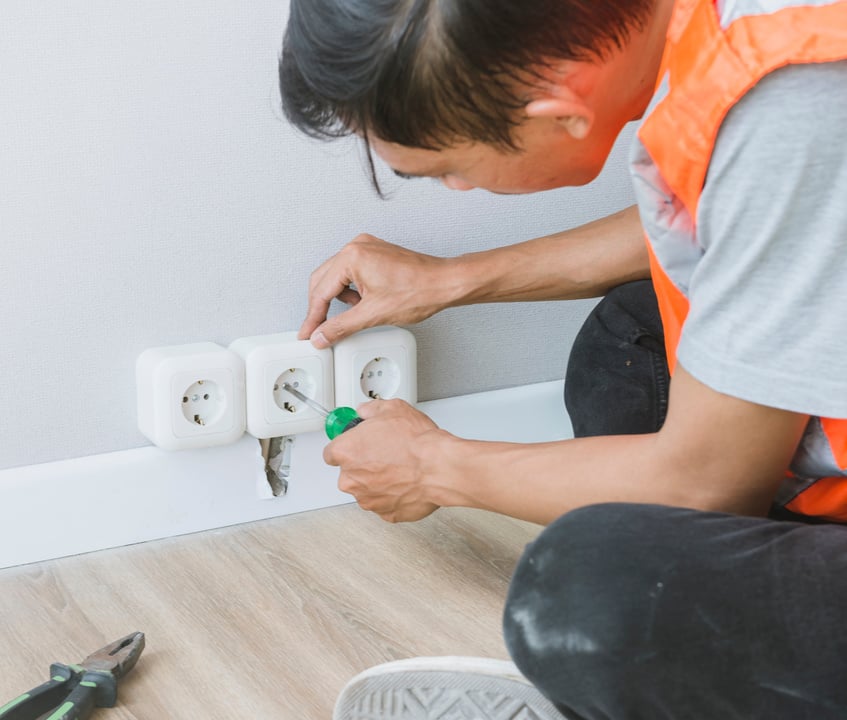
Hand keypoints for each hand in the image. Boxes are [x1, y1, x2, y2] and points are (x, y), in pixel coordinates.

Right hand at [299, 234, 453, 347]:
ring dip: (338, 298)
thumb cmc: (419, 290)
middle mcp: (357, 247)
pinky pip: (352, 272)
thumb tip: (322, 335)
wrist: (445, 283)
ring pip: (337, 276)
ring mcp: (367, 248)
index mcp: (352, 257)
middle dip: (320, 307)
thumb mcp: (373, 314)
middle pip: (323, 280)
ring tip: (354, 313)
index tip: (307, 332)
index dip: (312, 317)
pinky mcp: (376, 254)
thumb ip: (341, 327)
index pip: (321, 291)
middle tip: (318, 329)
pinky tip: (363, 303)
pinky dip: (352, 290)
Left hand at [324, 399, 444, 522]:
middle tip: (385, 453)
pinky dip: (394, 495)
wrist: (438, 467)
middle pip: (349, 473)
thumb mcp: (392, 409)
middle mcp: (351, 479)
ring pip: (367, 489)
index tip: (356, 444)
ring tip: (400, 467)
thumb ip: (370, 410)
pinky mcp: (387, 513)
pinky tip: (407, 482)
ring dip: (379, 481)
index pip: (331, 452)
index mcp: (345, 452)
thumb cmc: (416, 442)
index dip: (347, 446)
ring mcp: (368, 499)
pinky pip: (385, 503)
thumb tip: (366, 412)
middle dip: (364, 465)